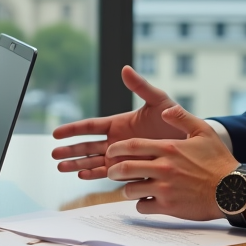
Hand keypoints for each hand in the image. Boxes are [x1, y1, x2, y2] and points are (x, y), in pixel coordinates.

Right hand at [51, 66, 184, 179]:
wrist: (191, 142)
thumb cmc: (175, 119)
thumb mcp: (158, 101)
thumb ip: (141, 87)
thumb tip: (125, 69)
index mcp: (119, 123)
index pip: (90, 127)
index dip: (73, 130)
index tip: (56, 133)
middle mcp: (117, 140)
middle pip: (87, 146)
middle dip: (70, 150)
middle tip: (53, 155)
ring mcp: (122, 156)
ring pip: (93, 161)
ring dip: (77, 164)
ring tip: (61, 168)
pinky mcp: (130, 169)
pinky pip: (108, 173)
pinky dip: (95, 175)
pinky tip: (82, 176)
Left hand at [105, 104, 239, 220]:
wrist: (233, 190)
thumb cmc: (218, 161)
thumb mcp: (203, 132)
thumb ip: (182, 118)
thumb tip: (165, 110)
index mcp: (168, 148)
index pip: (132, 146)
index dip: (117, 149)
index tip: (111, 152)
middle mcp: (163, 168)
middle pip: (125, 168)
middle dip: (114, 171)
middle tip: (112, 172)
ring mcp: (165, 188)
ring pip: (130, 189)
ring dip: (127, 189)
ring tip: (130, 188)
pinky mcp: (168, 206)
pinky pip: (143, 206)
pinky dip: (141, 204)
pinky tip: (146, 200)